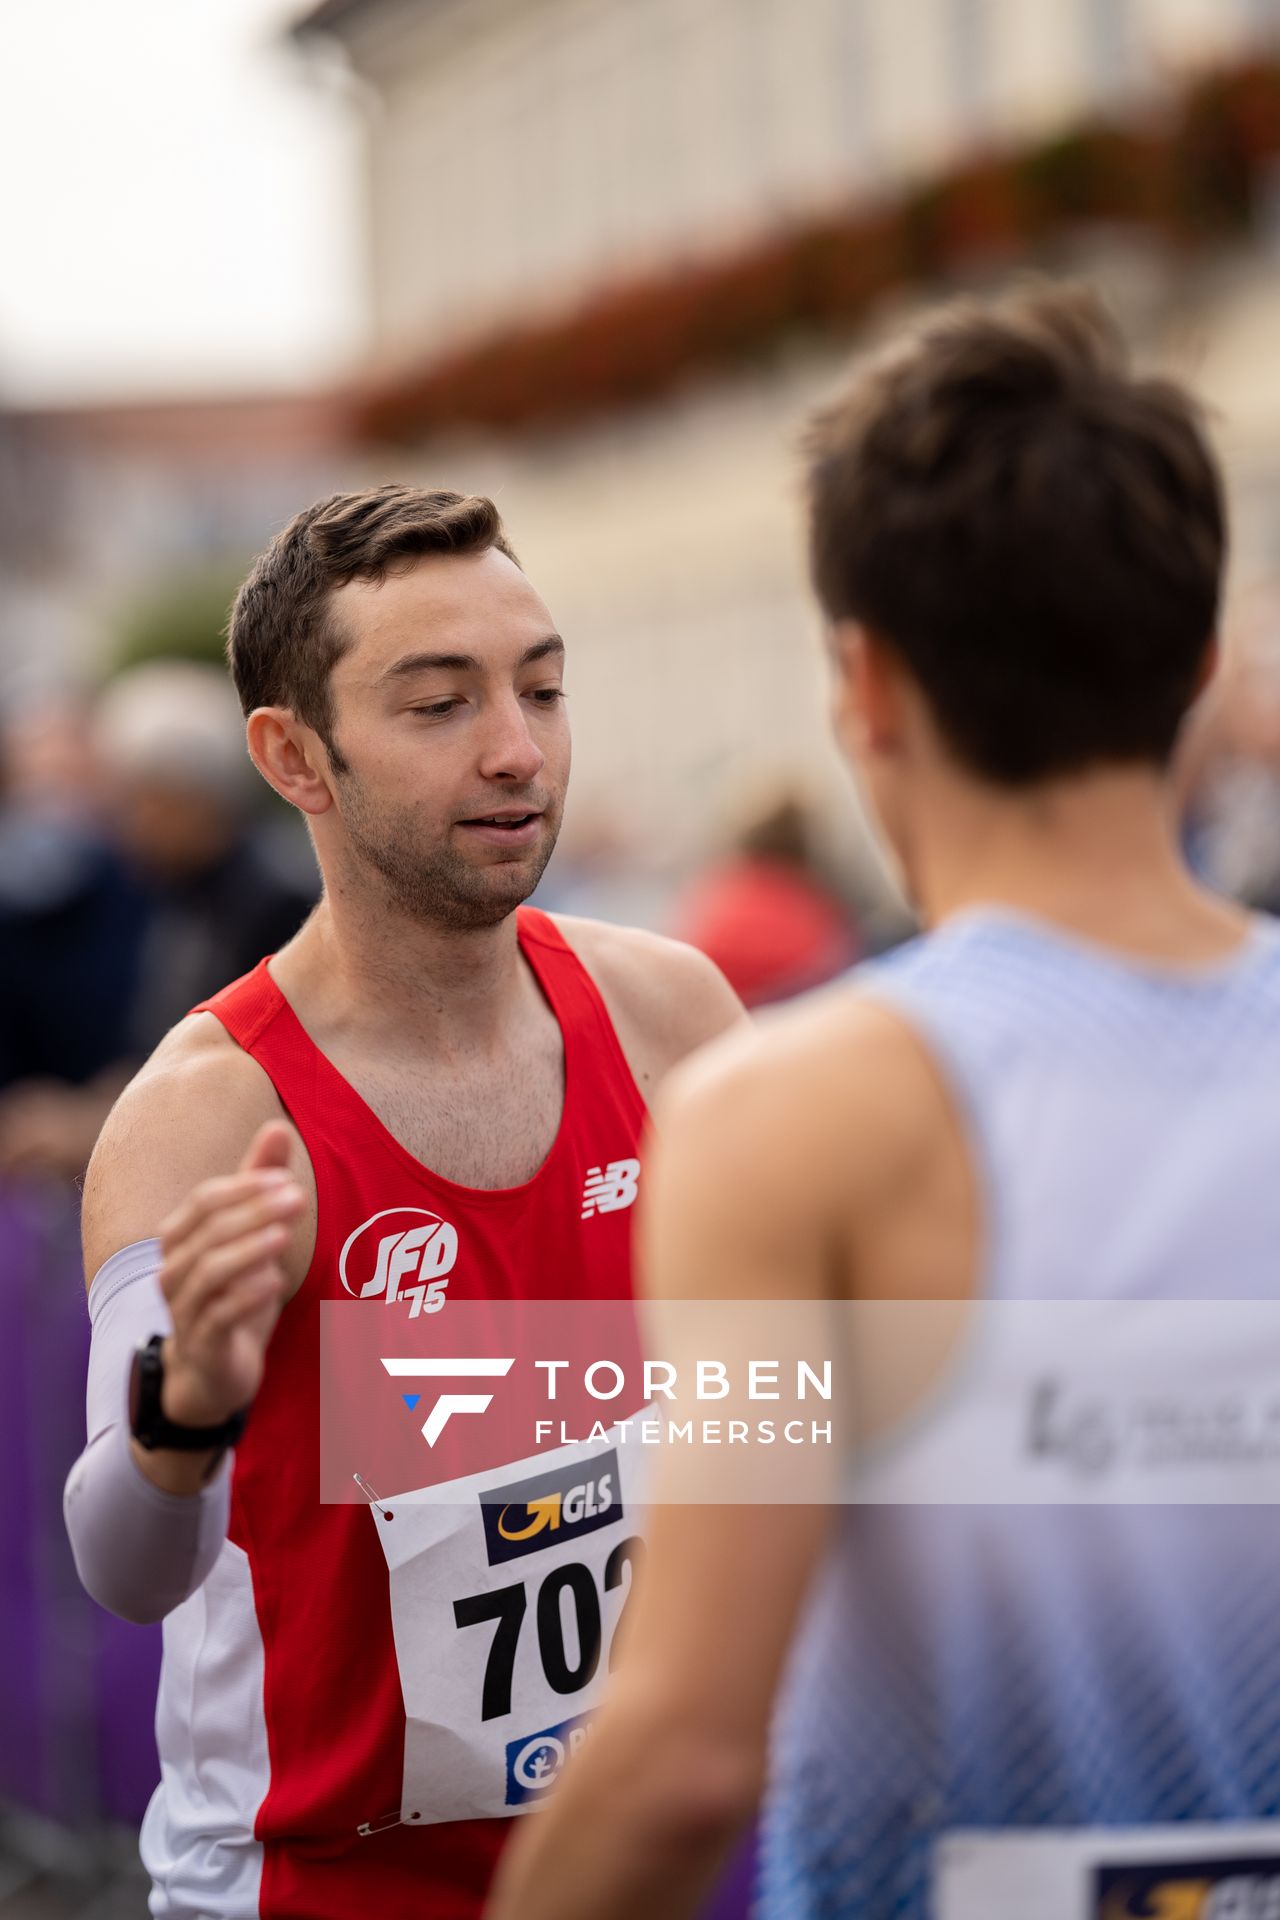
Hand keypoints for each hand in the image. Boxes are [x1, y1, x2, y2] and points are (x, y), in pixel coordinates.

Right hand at [156, 1121, 304, 1428]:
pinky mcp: (203, 1345)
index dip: (243, 1187)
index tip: (285, 1178)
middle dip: (252, 1212)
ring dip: (248, 1250)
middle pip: (208, 1232)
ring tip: (283, 1235)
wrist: (212, 1373)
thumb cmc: (231, 1293)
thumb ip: (258, 1183)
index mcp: (179, 1239)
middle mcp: (173, 1272)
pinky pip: (218, 1317)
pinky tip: (275, 1282)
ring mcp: (184, 1310)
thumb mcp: (249, 1235)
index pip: (203, 1201)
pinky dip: (246, 1296)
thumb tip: (277, 1126)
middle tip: (297, 1199)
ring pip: (208, 1273)